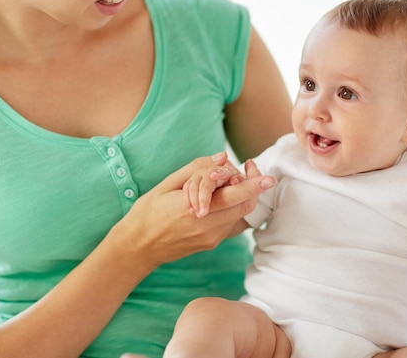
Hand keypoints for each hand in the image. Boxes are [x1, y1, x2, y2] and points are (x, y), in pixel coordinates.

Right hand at [110, 153, 274, 268]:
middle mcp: (206, 226)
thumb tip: (222, 158)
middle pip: (244, 206)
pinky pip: (231, 223)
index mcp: (193, 208)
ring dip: (242, 197)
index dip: (254, 185)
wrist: (138, 247)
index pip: (233, 196)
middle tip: (251, 170)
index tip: (268, 177)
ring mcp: (211, 238)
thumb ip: (196, 170)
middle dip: (252, 188)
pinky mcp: (212, 243)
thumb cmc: (148, 211)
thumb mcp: (167, 184)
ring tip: (230, 182)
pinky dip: (232, 208)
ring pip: (240, 214)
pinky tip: (220, 199)